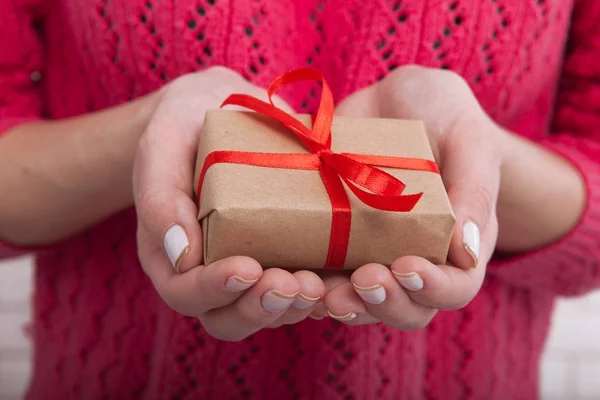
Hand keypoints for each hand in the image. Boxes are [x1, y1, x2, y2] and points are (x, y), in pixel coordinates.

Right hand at [132, 67, 324, 340]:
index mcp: (171, 252)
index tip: (246, 267)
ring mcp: (250, 264)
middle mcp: (209, 269)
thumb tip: (181, 256)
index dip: (214, 291)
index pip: (185, 293)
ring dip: (295, 305)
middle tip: (292, 283)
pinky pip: (300, 286)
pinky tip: (340, 278)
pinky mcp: (284, 252)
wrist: (221, 109)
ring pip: (269, 310)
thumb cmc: (184, 126)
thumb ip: (160, 197)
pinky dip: (322, 290)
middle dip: (261, 308)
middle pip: (228, 317)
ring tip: (317, 283)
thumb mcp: (163, 147)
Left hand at [311, 65, 500, 327]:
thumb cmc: (442, 112)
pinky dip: (310, 283)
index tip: (407, 266)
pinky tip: (293, 276)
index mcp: (457, 241)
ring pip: (363, 302)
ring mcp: (372, 252)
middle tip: (364, 278)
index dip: (435, 289)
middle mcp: (415, 256)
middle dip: (386, 303)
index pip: (456, 286)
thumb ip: (475, 189)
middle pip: (408, 307)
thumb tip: (467, 251)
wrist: (390, 98)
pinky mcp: (335, 241)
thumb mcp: (467, 136)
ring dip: (345, 303)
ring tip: (324, 292)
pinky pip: (323, 275)